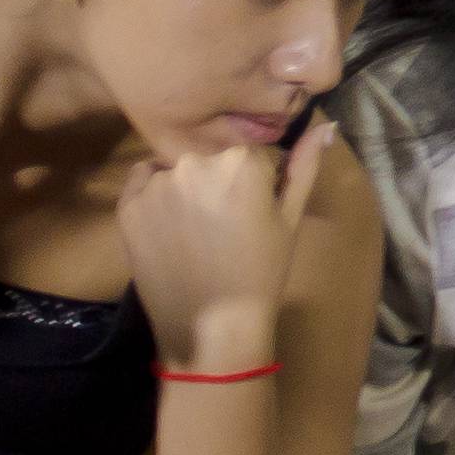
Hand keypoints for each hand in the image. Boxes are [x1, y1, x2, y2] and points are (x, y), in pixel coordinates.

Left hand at [117, 122, 327, 372]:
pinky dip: (154, 195)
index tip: (253, 213)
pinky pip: (143, 182)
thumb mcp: (290, 218)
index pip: (250, 154)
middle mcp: (196, 162)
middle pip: (212, 159)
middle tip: (224, 225)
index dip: (255, 183)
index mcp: (242, 160)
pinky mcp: (128, 206)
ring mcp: (157, 184)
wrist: (212, 328)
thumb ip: (304, 166)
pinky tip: (168, 227)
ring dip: (187, 187)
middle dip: (219, 182)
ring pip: (178, 169)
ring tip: (195, 230)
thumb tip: (325, 127)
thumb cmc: (261, 272)